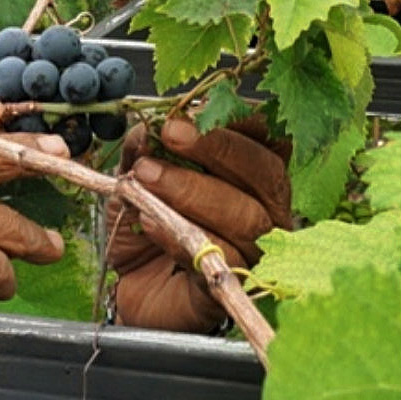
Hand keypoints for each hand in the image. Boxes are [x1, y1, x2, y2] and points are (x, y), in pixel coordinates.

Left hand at [106, 114, 292, 333]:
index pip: (268, 139)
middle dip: (218, 148)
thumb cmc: (146, 230)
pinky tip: (153, 223)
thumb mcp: (138, 179)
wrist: (131, 288)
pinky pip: (221, 257)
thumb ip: (145, 151)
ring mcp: (256, 250)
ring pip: (245, 215)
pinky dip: (182, 237)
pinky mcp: (234, 285)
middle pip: (266, 172)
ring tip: (147, 177)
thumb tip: (148, 127)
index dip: (241, 120)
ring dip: (192, 190)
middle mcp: (265, 210)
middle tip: (172, 134)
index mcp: (251, 174)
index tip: (195, 111)